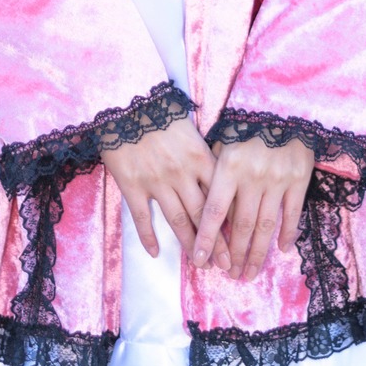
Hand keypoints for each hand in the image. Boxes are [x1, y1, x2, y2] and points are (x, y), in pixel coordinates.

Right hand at [102, 117, 231, 268]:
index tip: (239, 239)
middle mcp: (182, 173)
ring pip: (177, 219)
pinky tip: (155, 252)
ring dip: (189, 243)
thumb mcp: (191, 128)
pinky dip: (148, 236)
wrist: (126, 101)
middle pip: (203, 214)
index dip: (230, 220)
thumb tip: (221, 175)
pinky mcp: (132, 185)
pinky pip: (143, 217)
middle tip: (226, 264)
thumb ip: (204, 153)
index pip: (220, 195)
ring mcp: (157, 181)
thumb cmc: (160, 110)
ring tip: (199, 263)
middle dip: (216, 241)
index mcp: (199, 157)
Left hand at [193, 137, 314, 281]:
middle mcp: (252, 178)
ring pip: (265, 225)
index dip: (206, 238)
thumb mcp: (222, 141)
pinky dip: (288, 233)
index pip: (214, 211)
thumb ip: (214, 171)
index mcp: (229, 167)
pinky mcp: (298, 179)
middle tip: (230, 275)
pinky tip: (283, 250)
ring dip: (257, 253)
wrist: (283, 104)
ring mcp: (277, 180)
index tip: (199, 261)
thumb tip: (204, 204)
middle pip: (241, 226)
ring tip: (249, 272)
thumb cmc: (246, 123)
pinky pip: (292, 213)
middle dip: (234, 254)